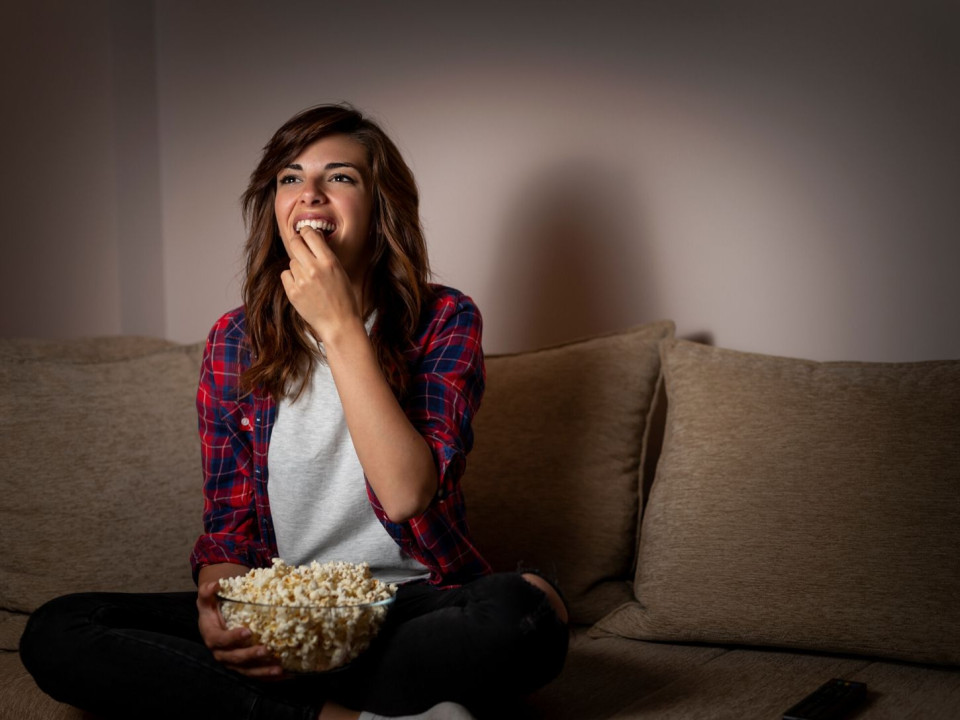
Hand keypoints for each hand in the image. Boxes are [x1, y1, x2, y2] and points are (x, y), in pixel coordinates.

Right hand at [196, 580, 284, 678]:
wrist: (213, 623)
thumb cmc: (212, 609)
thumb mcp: (207, 600)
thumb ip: (207, 592)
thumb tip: (215, 584)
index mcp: (212, 638)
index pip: (221, 640)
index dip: (233, 637)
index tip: (248, 631)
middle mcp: (221, 654)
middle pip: (236, 658)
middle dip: (251, 656)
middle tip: (267, 650)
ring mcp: (232, 663)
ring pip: (247, 671)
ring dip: (263, 671)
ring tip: (279, 669)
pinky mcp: (243, 667)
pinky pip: (256, 674)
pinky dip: (269, 677)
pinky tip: (284, 675)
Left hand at [280, 226, 361, 342]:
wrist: (339, 323)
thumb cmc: (343, 298)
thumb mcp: (340, 271)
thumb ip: (325, 255)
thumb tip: (312, 236)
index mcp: (329, 261)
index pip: (310, 234)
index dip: (306, 231)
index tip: (305, 233)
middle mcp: (314, 269)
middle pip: (295, 243)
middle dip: (297, 242)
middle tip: (300, 246)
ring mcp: (301, 281)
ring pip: (291, 262)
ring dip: (298, 266)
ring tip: (309, 278)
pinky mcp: (292, 292)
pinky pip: (286, 275)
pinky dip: (292, 278)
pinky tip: (303, 286)